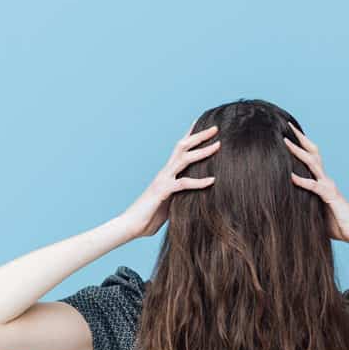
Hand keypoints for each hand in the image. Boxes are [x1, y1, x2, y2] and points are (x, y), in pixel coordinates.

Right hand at [120, 121, 220, 238]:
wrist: (130, 226)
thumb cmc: (149, 217)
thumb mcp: (170, 203)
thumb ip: (180, 195)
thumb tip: (195, 197)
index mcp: (166, 173)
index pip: (179, 149)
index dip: (190, 135)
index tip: (202, 123)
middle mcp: (164, 172)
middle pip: (182, 146)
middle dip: (199, 136)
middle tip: (215, 128)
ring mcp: (163, 180)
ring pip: (184, 159)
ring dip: (202, 151)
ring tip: (218, 145)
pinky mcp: (163, 191)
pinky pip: (183, 183)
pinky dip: (199, 182)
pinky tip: (212, 180)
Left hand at [284, 121, 348, 242]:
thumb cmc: (337, 225)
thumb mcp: (317, 212)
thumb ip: (307, 204)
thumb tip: (290, 206)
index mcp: (323, 182)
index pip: (312, 159)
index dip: (302, 146)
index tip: (290, 135)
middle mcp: (326, 179)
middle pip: (313, 153)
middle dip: (300, 139)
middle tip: (288, 126)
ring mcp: (328, 186)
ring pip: (312, 163)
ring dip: (298, 152)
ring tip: (285, 141)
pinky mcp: (329, 196)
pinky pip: (314, 186)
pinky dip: (302, 181)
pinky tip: (291, 176)